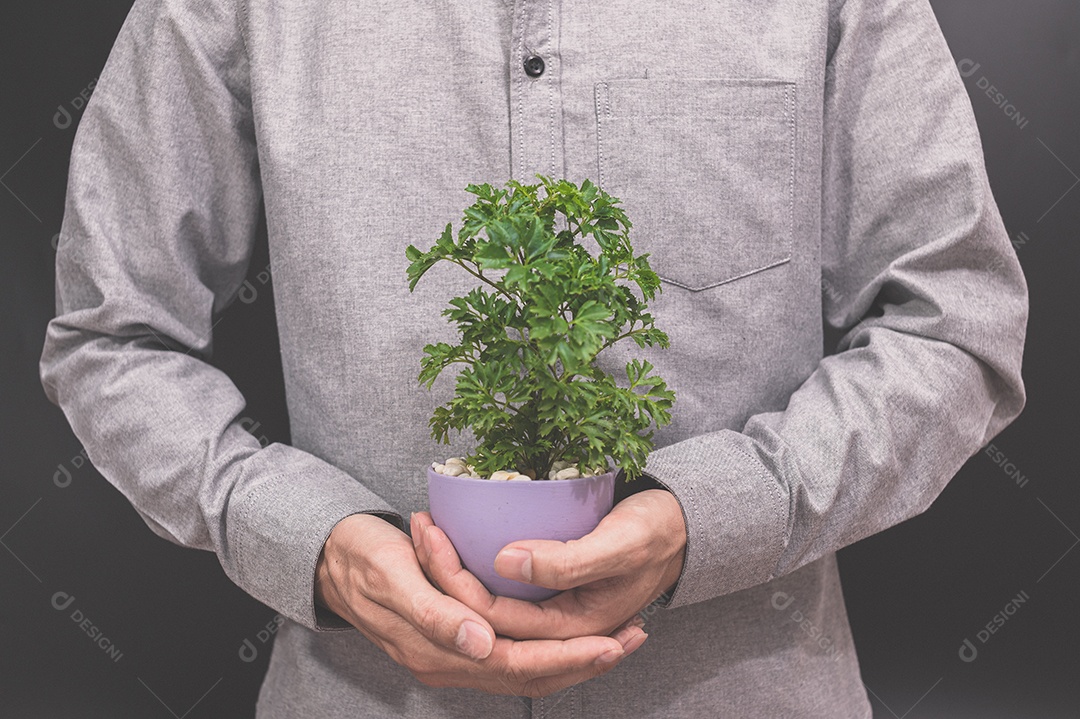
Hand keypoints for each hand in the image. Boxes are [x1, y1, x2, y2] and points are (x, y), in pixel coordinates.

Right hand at [315, 512, 646, 695]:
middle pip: (529, 676)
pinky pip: (510, 655)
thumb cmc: (361, 557)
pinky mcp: (454, 639)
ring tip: (618, 638)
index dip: (567, 658)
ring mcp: (451, 654)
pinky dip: (547, 648)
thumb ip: (435, 615)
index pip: (517, 666)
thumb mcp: (393, 576)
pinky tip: (571, 634)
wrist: (330, 558)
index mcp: (437, 650)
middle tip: (633, 639)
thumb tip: (482, 647)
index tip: (611, 642)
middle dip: (583, 662)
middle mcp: (448, 662)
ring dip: (572, 657)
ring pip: (524, 670)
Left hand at [413, 489, 685, 640]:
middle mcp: (559, 627)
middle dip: (442, 576)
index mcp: (574, 626)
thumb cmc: (657, 531)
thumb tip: (503, 563)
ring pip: (487, 608)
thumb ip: (567, 561)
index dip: (456, 583)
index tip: (431, 534)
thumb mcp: (620, 542)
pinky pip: (502, 594)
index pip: (495, 620)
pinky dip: (474, 571)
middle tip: (419, 526)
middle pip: (482, 619)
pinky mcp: (551, 593)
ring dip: (453, 573)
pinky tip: (457, 545)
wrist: (685, 526)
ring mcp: (554, 612)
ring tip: (427, 531)